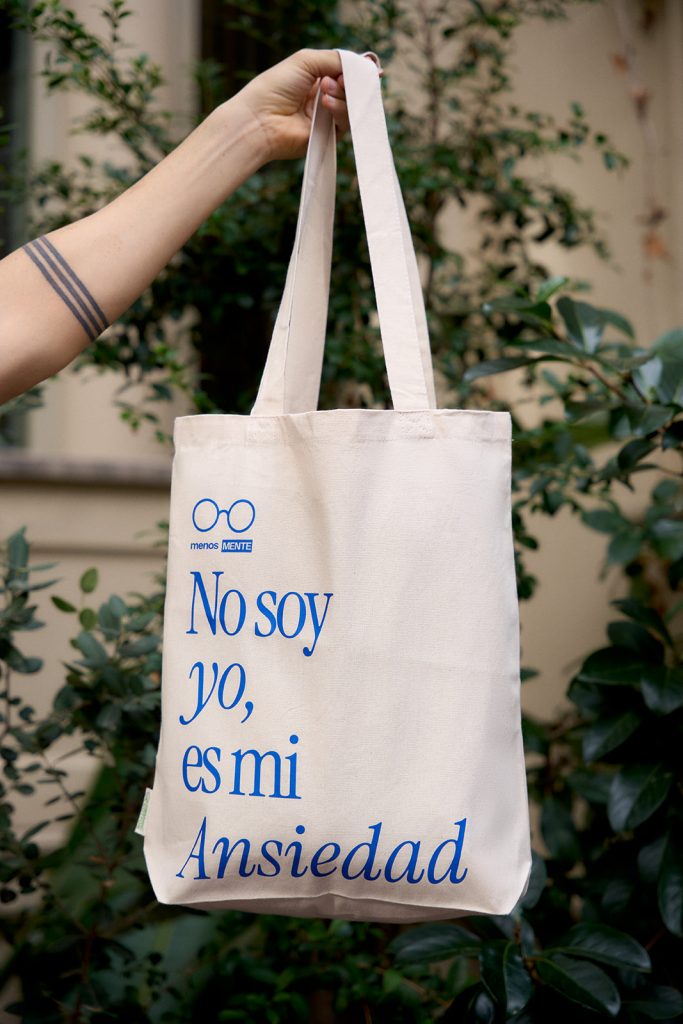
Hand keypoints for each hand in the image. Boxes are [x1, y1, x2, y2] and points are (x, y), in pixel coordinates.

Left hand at [235, 48, 349, 163]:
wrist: (261, 120)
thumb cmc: (276, 87)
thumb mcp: (306, 60)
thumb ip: (335, 59)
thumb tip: (364, 65)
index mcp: (316, 78)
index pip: (345, 72)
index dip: (353, 70)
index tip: (356, 69)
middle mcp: (322, 97)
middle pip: (352, 89)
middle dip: (348, 82)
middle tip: (334, 81)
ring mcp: (325, 118)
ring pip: (352, 106)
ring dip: (342, 96)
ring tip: (324, 92)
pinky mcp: (327, 136)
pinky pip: (346, 123)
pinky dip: (340, 111)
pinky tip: (325, 105)